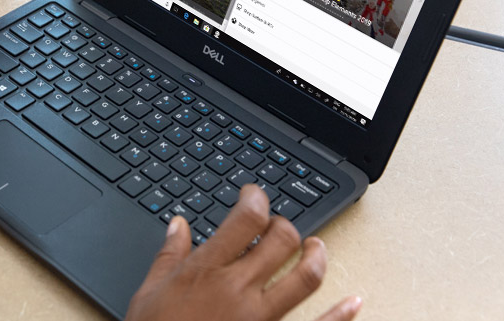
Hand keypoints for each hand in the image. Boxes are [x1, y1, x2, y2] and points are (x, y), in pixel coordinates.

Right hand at [126, 185, 361, 320]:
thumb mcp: (149, 293)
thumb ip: (168, 256)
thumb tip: (178, 225)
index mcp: (206, 271)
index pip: (245, 219)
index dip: (255, 198)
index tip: (253, 195)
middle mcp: (238, 290)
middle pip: (281, 240)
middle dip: (284, 224)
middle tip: (277, 224)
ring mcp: (260, 318)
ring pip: (305, 277)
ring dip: (316, 256)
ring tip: (315, 246)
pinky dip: (340, 315)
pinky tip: (353, 302)